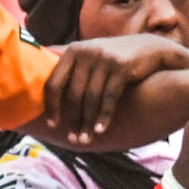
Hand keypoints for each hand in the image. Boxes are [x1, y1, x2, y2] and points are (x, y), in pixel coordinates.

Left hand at [48, 35, 188, 144]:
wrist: (149, 49)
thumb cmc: (113, 58)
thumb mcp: (90, 54)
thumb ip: (70, 65)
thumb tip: (40, 82)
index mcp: (73, 51)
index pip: (54, 82)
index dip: (51, 106)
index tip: (52, 125)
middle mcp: (86, 52)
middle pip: (73, 94)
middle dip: (72, 119)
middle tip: (72, 139)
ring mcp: (104, 59)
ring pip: (91, 99)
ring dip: (87, 123)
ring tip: (84, 140)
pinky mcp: (122, 67)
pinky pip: (109, 98)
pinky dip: (104, 117)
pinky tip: (100, 131)